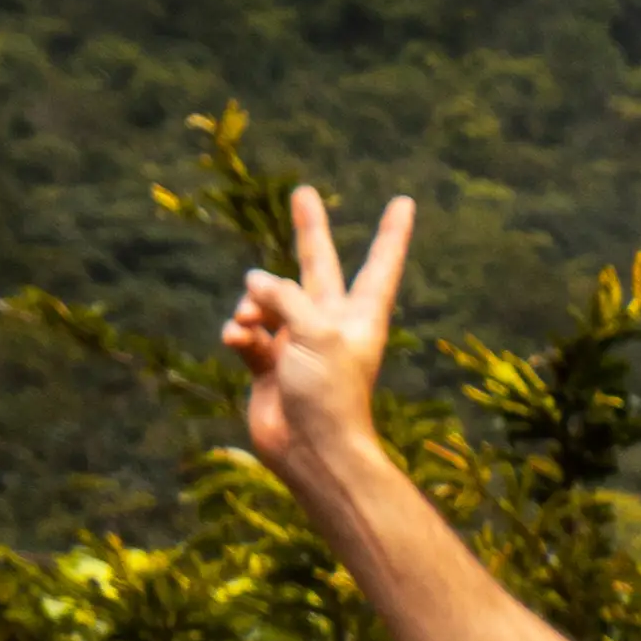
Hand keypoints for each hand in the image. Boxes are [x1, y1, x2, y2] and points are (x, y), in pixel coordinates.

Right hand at [220, 184, 412, 478]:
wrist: (310, 449)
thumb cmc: (330, 393)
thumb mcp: (316, 331)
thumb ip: (285, 296)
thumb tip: (254, 281)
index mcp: (360, 314)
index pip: (380, 263)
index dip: (391, 233)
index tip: (403, 203)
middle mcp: (330, 323)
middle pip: (317, 265)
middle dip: (309, 230)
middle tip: (303, 192)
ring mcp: (298, 342)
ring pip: (266, 301)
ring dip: (251, 305)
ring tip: (249, 324)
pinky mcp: (269, 363)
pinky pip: (247, 332)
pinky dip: (239, 333)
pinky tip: (237, 341)